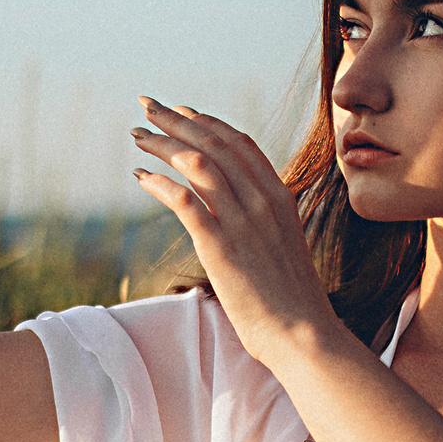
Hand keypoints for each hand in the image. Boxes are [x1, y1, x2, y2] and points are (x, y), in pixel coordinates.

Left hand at [130, 99, 348, 369]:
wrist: (304, 335)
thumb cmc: (293, 302)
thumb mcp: (284, 247)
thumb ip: (265, 224)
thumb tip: (242, 218)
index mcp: (280, 197)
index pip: (240, 144)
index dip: (209, 124)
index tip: (184, 112)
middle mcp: (262, 201)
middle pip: (214, 145)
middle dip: (177, 121)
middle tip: (147, 106)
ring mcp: (243, 222)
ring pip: (198, 164)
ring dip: (164, 144)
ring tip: (138, 136)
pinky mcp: (221, 246)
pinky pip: (185, 201)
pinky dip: (160, 184)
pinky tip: (141, 177)